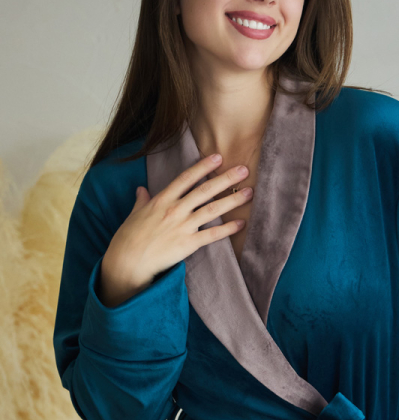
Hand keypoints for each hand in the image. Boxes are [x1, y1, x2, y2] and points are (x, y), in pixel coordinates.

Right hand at [101, 153, 253, 295]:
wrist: (127, 262)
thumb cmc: (128, 238)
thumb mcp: (134, 214)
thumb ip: (142, 200)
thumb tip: (142, 189)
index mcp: (162, 200)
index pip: (186, 178)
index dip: (203, 166)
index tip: (217, 157)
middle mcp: (175, 210)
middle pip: (205, 190)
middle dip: (226, 179)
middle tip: (244, 169)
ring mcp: (183, 226)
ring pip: (212, 209)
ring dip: (233, 200)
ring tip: (249, 192)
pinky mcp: (188, 244)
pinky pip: (212, 234)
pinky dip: (228, 229)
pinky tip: (242, 223)